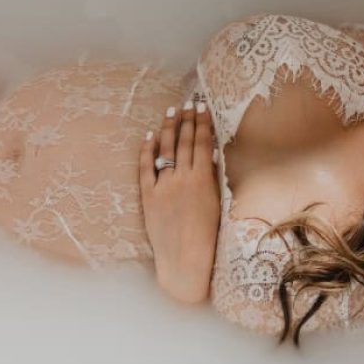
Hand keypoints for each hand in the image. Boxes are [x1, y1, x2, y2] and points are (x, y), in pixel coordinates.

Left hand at [139, 101, 220, 303]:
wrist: (185, 261)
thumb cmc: (208, 237)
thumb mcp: (218, 204)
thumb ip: (214, 178)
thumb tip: (212, 153)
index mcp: (203, 180)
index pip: (202, 143)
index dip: (202, 123)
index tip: (202, 106)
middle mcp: (182, 179)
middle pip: (184, 142)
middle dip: (187, 120)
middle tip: (188, 102)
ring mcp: (163, 187)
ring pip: (165, 150)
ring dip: (168, 129)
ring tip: (171, 111)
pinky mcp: (148, 196)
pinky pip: (145, 168)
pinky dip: (147, 150)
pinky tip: (149, 136)